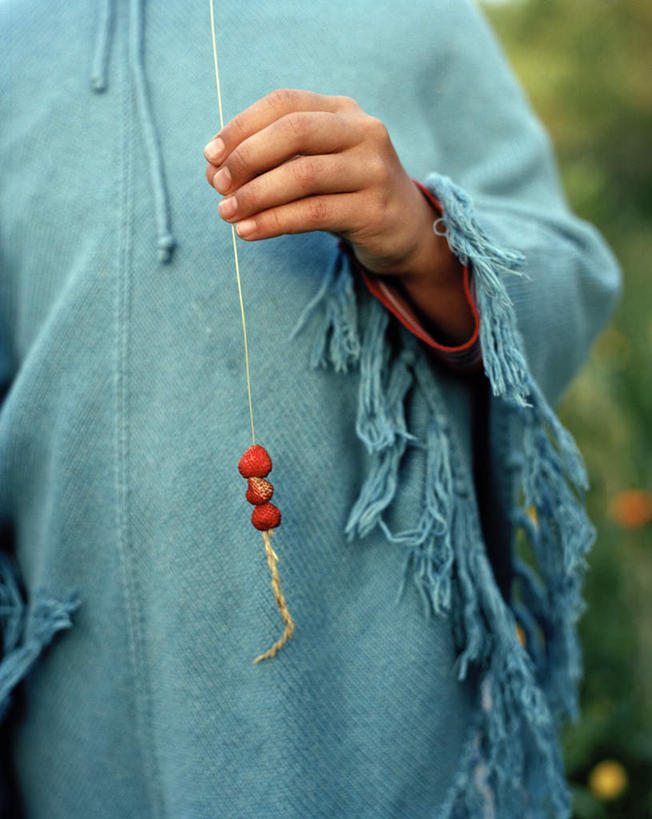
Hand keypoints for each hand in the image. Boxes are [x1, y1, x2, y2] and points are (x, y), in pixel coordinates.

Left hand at [203, 88, 473, 343]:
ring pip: (303, 175)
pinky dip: (275, 222)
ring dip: (256, 195)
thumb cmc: (345, 194)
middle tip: (219, 186)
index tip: (210, 155)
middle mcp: (364, 132)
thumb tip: (212, 171)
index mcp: (342, 111)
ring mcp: (374, 170)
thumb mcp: (309, 170)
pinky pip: (315, 213)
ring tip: (226, 213)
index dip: (242, 126)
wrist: (403, 230)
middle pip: (295, 131)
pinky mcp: (375, 210)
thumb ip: (268, 165)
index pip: (285, 103)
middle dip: (248, 157)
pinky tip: (249, 231)